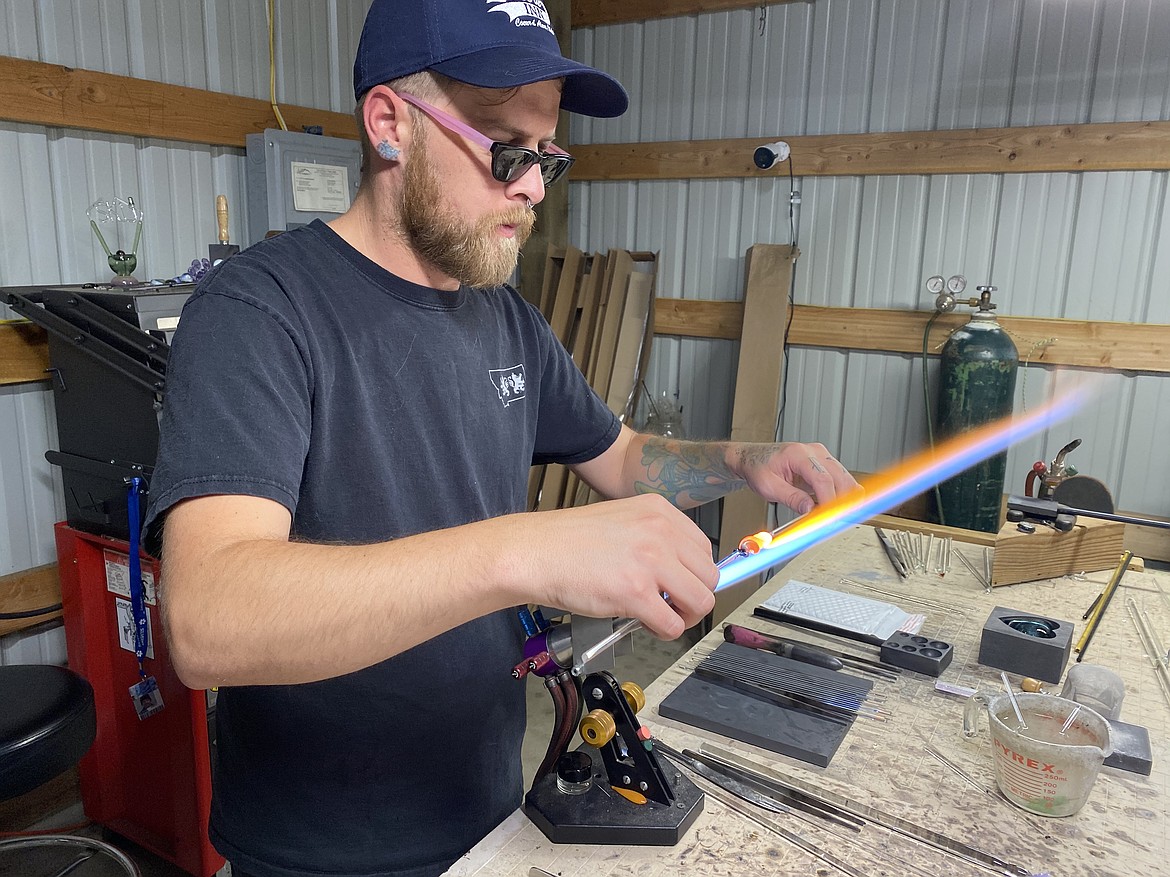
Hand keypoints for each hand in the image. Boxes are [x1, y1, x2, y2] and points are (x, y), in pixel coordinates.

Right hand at [522, 494, 717, 639]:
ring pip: (701, 601)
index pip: (704, 549)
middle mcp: (660, 532)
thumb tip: (681, 571)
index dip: (693, 574)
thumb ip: (654, 539)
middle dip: (693, 597)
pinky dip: (664, 632)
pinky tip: (645, 625)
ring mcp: (650, 561)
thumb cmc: (567, 542)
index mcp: (659, 511)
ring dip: (684, 616)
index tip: (680, 585)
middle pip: (709, 576)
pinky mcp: (636, 593)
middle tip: (671, 605)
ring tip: (661, 616)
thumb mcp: (622, 521)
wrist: (535, 553)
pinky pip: (673, 624)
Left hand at [732, 441, 860, 514]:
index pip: (822, 478)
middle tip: (836, 521)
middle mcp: (814, 452)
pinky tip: (829, 507)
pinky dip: (840, 495)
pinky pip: (840, 480)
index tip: (830, 518)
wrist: (753, 458)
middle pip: (840, 478)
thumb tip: (810, 511)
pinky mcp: (824, 464)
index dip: (829, 500)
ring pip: (845, 479)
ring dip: (843, 499)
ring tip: (831, 516)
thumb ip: (791, 498)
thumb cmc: (758, 467)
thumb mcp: (769, 486)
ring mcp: (822, 456)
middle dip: (842, 502)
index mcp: (798, 454)